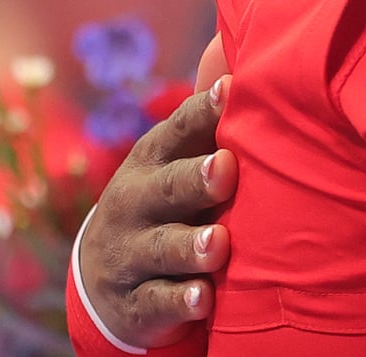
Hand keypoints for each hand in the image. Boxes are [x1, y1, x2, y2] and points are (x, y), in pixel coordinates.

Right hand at [76, 76, 238, 347]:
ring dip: (191, 246)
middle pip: (166, 188)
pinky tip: (203, 298)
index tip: (231, 91)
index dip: (203, 111)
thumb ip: (212, 124)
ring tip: (218, 245)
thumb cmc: (168, 198)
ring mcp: (132, 253)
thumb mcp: (178, 159)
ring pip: (162, 248)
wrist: (106, 274)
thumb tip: (259, 64)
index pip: (177, 131)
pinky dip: (180, 302)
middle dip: (195, 179)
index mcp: (153, 160)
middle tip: (226, 170)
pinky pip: (157, 302)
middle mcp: (136, 202)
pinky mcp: (135, 302)